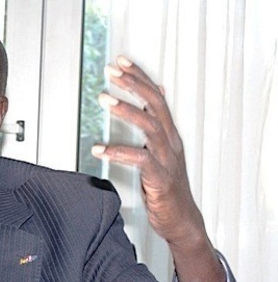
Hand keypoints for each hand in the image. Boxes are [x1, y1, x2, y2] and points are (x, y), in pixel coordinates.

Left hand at [91, 56, 203, 246]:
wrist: (181, 219)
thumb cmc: (167, 187)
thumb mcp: (162, 152)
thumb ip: (157, 125)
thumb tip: (157, 95)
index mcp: (169, 134)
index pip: (157, 97)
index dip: (140, 77)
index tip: (122, 62)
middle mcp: (171, 142)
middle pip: (155, 104)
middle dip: (133, 84)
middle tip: (111, 72)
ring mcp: (168, 160)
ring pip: (150, 126)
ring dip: (126, 110)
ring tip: (104, 99)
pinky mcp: (161, 179)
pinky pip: (141, 159)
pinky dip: (119, 151)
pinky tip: (99, 149)